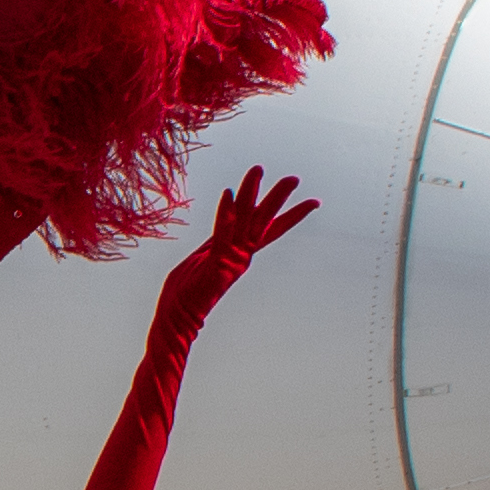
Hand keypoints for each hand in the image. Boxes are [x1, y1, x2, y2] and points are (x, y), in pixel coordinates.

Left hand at [151, 167, 316, 351]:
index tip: (314, 202)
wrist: (176, 319)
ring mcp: (230, 260)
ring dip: (251, 193)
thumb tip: (226, 224)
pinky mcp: (216, 264)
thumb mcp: (205, 257)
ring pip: (245, 221)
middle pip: (264, 221)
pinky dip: (225, 213)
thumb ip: (218, 239)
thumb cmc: (184, 291)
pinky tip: (228, 193)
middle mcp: (241, 255)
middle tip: (295, 178)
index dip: (290, 215)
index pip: (270, 229)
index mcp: (240, 253)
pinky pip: (222, 234)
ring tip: (258, 170)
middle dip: (278, 198)